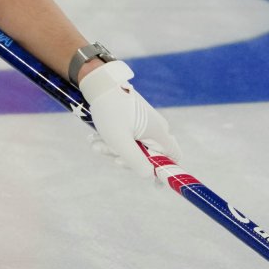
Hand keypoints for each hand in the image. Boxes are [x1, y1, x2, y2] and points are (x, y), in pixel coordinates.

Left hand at [80, 60, 179, 177]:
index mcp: (159, 132)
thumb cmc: (110, 111)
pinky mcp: (134, 119)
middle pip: (148, 155)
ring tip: (94, 141)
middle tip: (103, 151)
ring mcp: (145, 123)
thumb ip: (135, 161)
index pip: (173, 157)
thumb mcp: (120, 141)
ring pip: (133, 146)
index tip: (157, 186)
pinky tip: (96, 136)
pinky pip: (126, 136)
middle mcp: (156, 128)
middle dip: (124, 157)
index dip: (166, 172)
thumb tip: (148, 175)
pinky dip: (113, 139)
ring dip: (113, 148)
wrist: (100, 82)